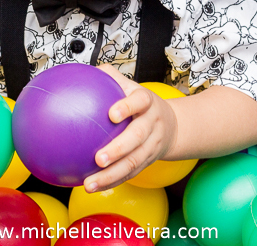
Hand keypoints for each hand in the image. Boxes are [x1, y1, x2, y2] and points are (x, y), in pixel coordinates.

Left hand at [83, 65, 177, 192]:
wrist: (172, 125)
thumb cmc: (142, 103)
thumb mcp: (131, 86)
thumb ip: (110, 77)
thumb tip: (83, 70)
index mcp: (147, 102)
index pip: (140, 101)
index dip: (127, 107)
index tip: (111, 114)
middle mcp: (152, 124)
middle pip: (137, 137)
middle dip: (118, 149)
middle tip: (98, 158)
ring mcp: (152, 145)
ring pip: (133, 162)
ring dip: (111, 175)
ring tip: (89, 183)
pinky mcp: (148, 161)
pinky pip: (130, 174)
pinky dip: (112, 182)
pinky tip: (93, 187)